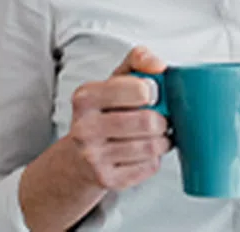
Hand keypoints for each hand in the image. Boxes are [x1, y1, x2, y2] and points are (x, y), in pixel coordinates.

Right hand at [68, 47, 171, 190]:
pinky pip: (149, 166)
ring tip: (154, 134)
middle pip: (148, 121)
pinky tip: (143, 151)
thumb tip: (159, 66)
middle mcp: (85, 128)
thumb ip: (138, 60)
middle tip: (158, 117)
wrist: (77, 158)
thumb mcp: (115, 79)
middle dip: (161, 119)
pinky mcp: (107, 179)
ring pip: (151, 146)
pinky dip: (154, 158)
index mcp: (86, 97)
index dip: (154, 91)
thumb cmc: (104, 111)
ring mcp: (93, 157)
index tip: (152, 94)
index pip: (139, 90)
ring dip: (161, 139)